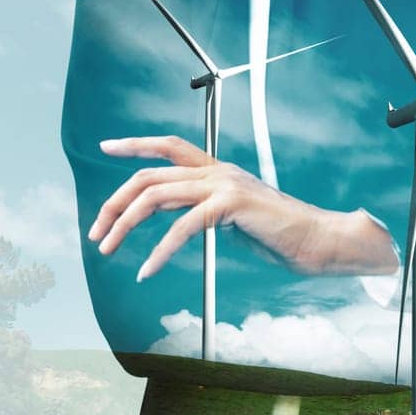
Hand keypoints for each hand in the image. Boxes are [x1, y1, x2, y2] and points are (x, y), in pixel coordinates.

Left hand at [89, 135, 397, 279]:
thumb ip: (206, 209)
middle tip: (97, 232)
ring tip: (108, 250)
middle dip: (114, 204)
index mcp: (219, 171)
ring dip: (124, 224)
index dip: (135, 144)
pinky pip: (181, 227)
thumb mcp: (235, 217)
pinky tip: (147, 270)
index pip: (170, 147)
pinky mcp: (230, 204)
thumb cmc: (282, 236)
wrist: (318, 240)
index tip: (106, 146)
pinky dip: (158, 251)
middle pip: (148, 176)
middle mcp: (218, 171)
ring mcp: (224, 184)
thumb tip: (177, 216)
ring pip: (155, 195)